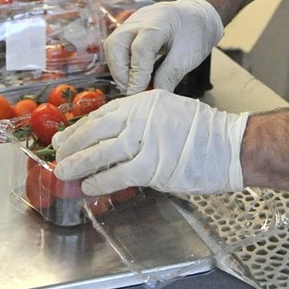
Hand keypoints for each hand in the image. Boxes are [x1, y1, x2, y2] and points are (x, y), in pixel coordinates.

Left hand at [52, 90, 249, 195]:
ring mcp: (148, 140)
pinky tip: (89, 187)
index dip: (78, 128)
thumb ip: (140, 122)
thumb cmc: (202, 133)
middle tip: (57, 157)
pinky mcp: (154, 164)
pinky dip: (101, 182)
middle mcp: (143, 116)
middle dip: (72, 146)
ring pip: (102, 153)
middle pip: (96, 131)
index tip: (62, 138)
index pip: (102, 114)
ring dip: (79, 165)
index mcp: (145, 101)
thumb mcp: (168, 112)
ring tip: (65, 173)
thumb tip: (109, 140)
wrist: (231, 145)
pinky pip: (119, 174)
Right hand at [104, 0, 222, 94]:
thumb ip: (170, 75)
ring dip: (119, 70)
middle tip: (132, 90)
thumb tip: (154, 94)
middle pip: (116, 44)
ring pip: (113, 46)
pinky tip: (135, 77)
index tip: (138, 93)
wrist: (197, 15)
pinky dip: (123, 65)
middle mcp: (140, 20)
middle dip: (120, 72)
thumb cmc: (195, 32)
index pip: (140, 49)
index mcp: (158, 22)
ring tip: (134, 85)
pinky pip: (117, 48)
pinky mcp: (129, 30)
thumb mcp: (189, 56)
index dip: (137, 74)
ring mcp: (132, 23)